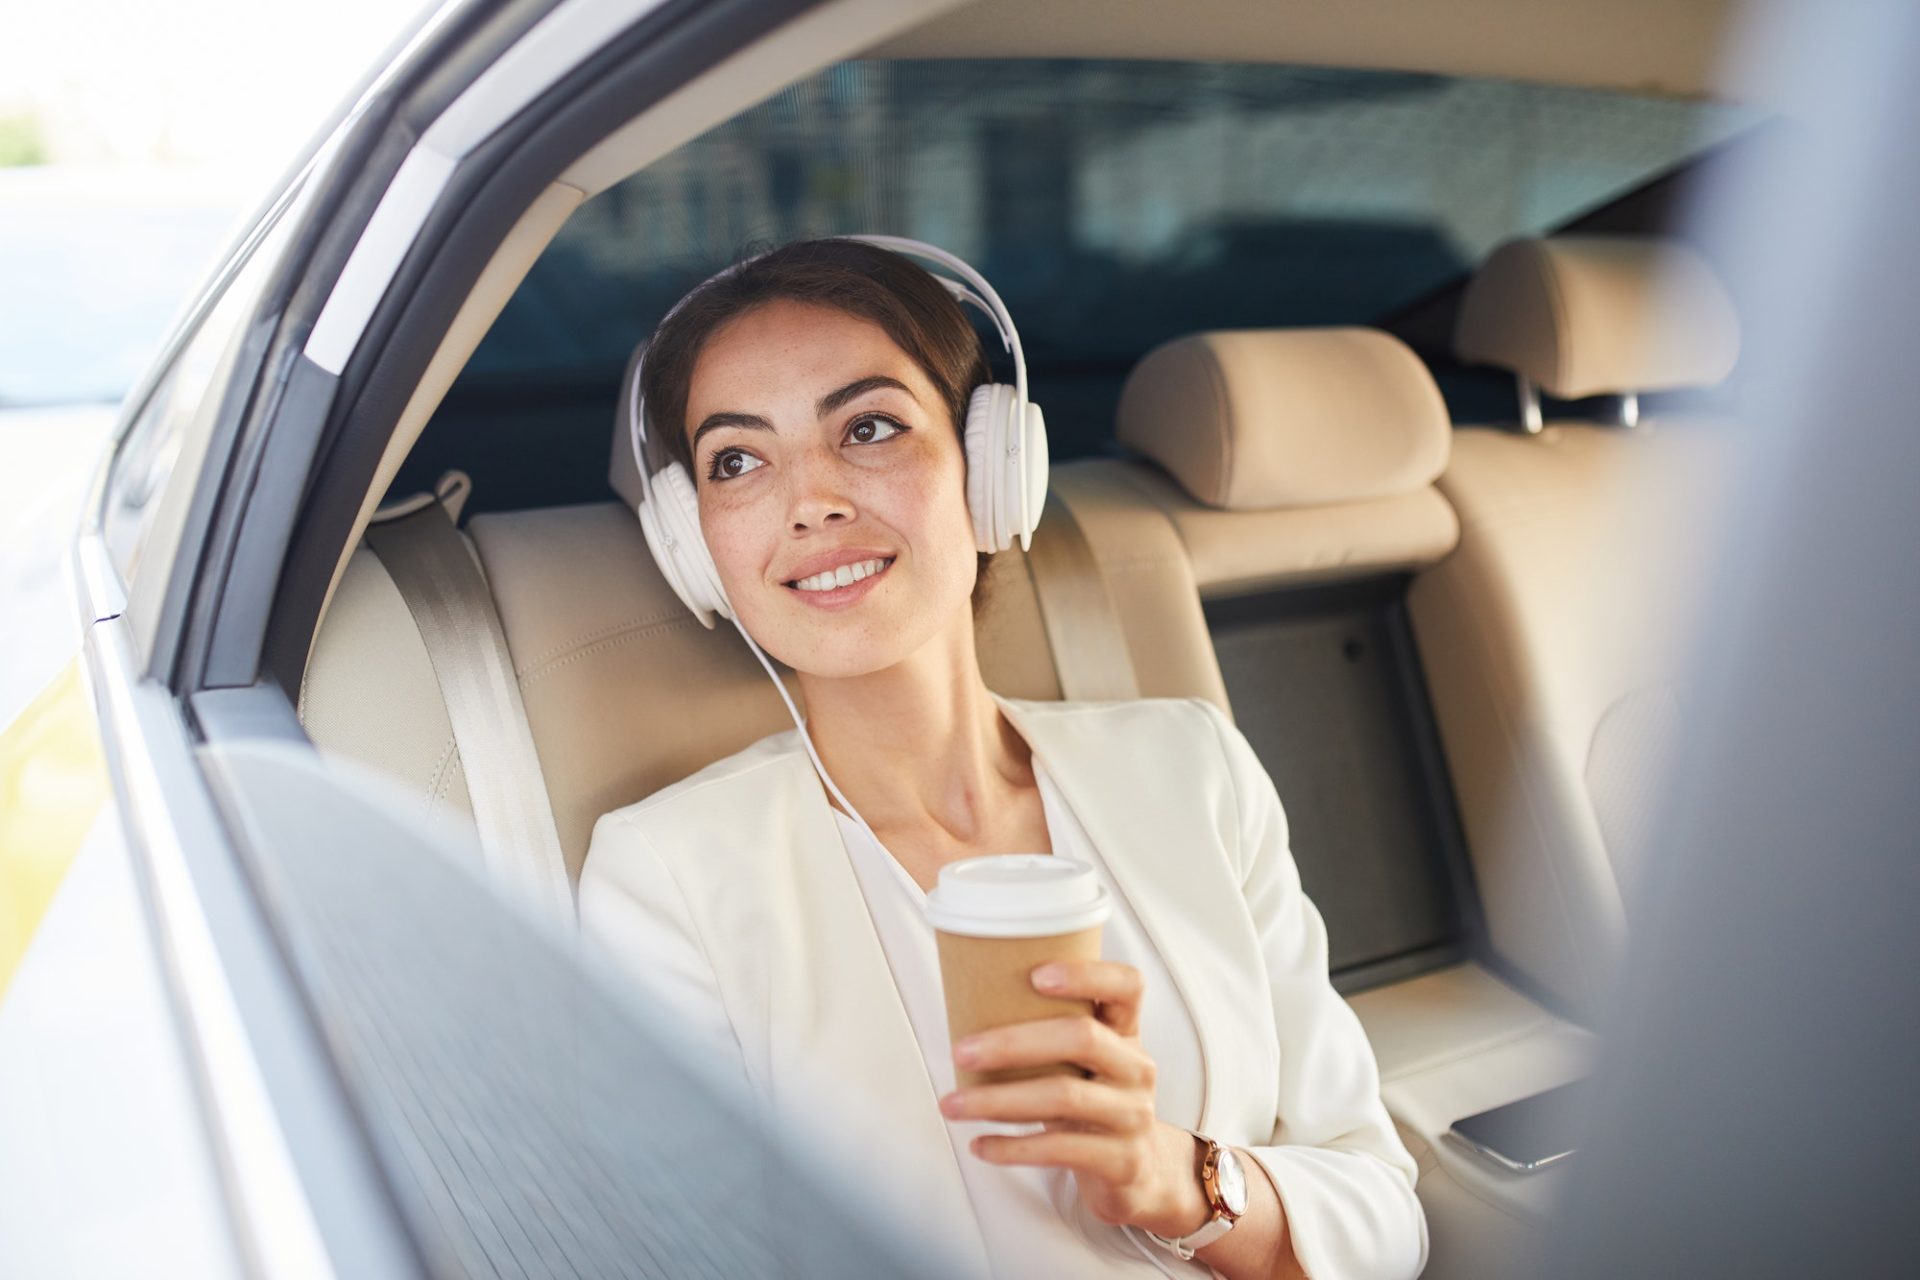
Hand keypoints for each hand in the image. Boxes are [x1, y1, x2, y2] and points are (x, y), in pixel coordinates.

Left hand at [937, 960, 1212, 1238]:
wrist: (1139, 1171)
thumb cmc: (1093, 1103)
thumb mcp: (1086, 1064)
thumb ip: (1049, 1036)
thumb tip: (966, 1011)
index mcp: (1126, 1033)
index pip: (1126, 986)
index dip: (1087, 975)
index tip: (1035, 975)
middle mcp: (1136, 1068)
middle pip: (1082, 1038)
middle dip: (1012, 1043)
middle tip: (961, 1052)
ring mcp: (1134, 1115)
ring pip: (1064, 1097)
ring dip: (997, 1101)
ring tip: (954, 1105)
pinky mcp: (1122, 1160)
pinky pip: (1059, 1150)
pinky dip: (1012, 1148)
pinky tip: (981, 1145)